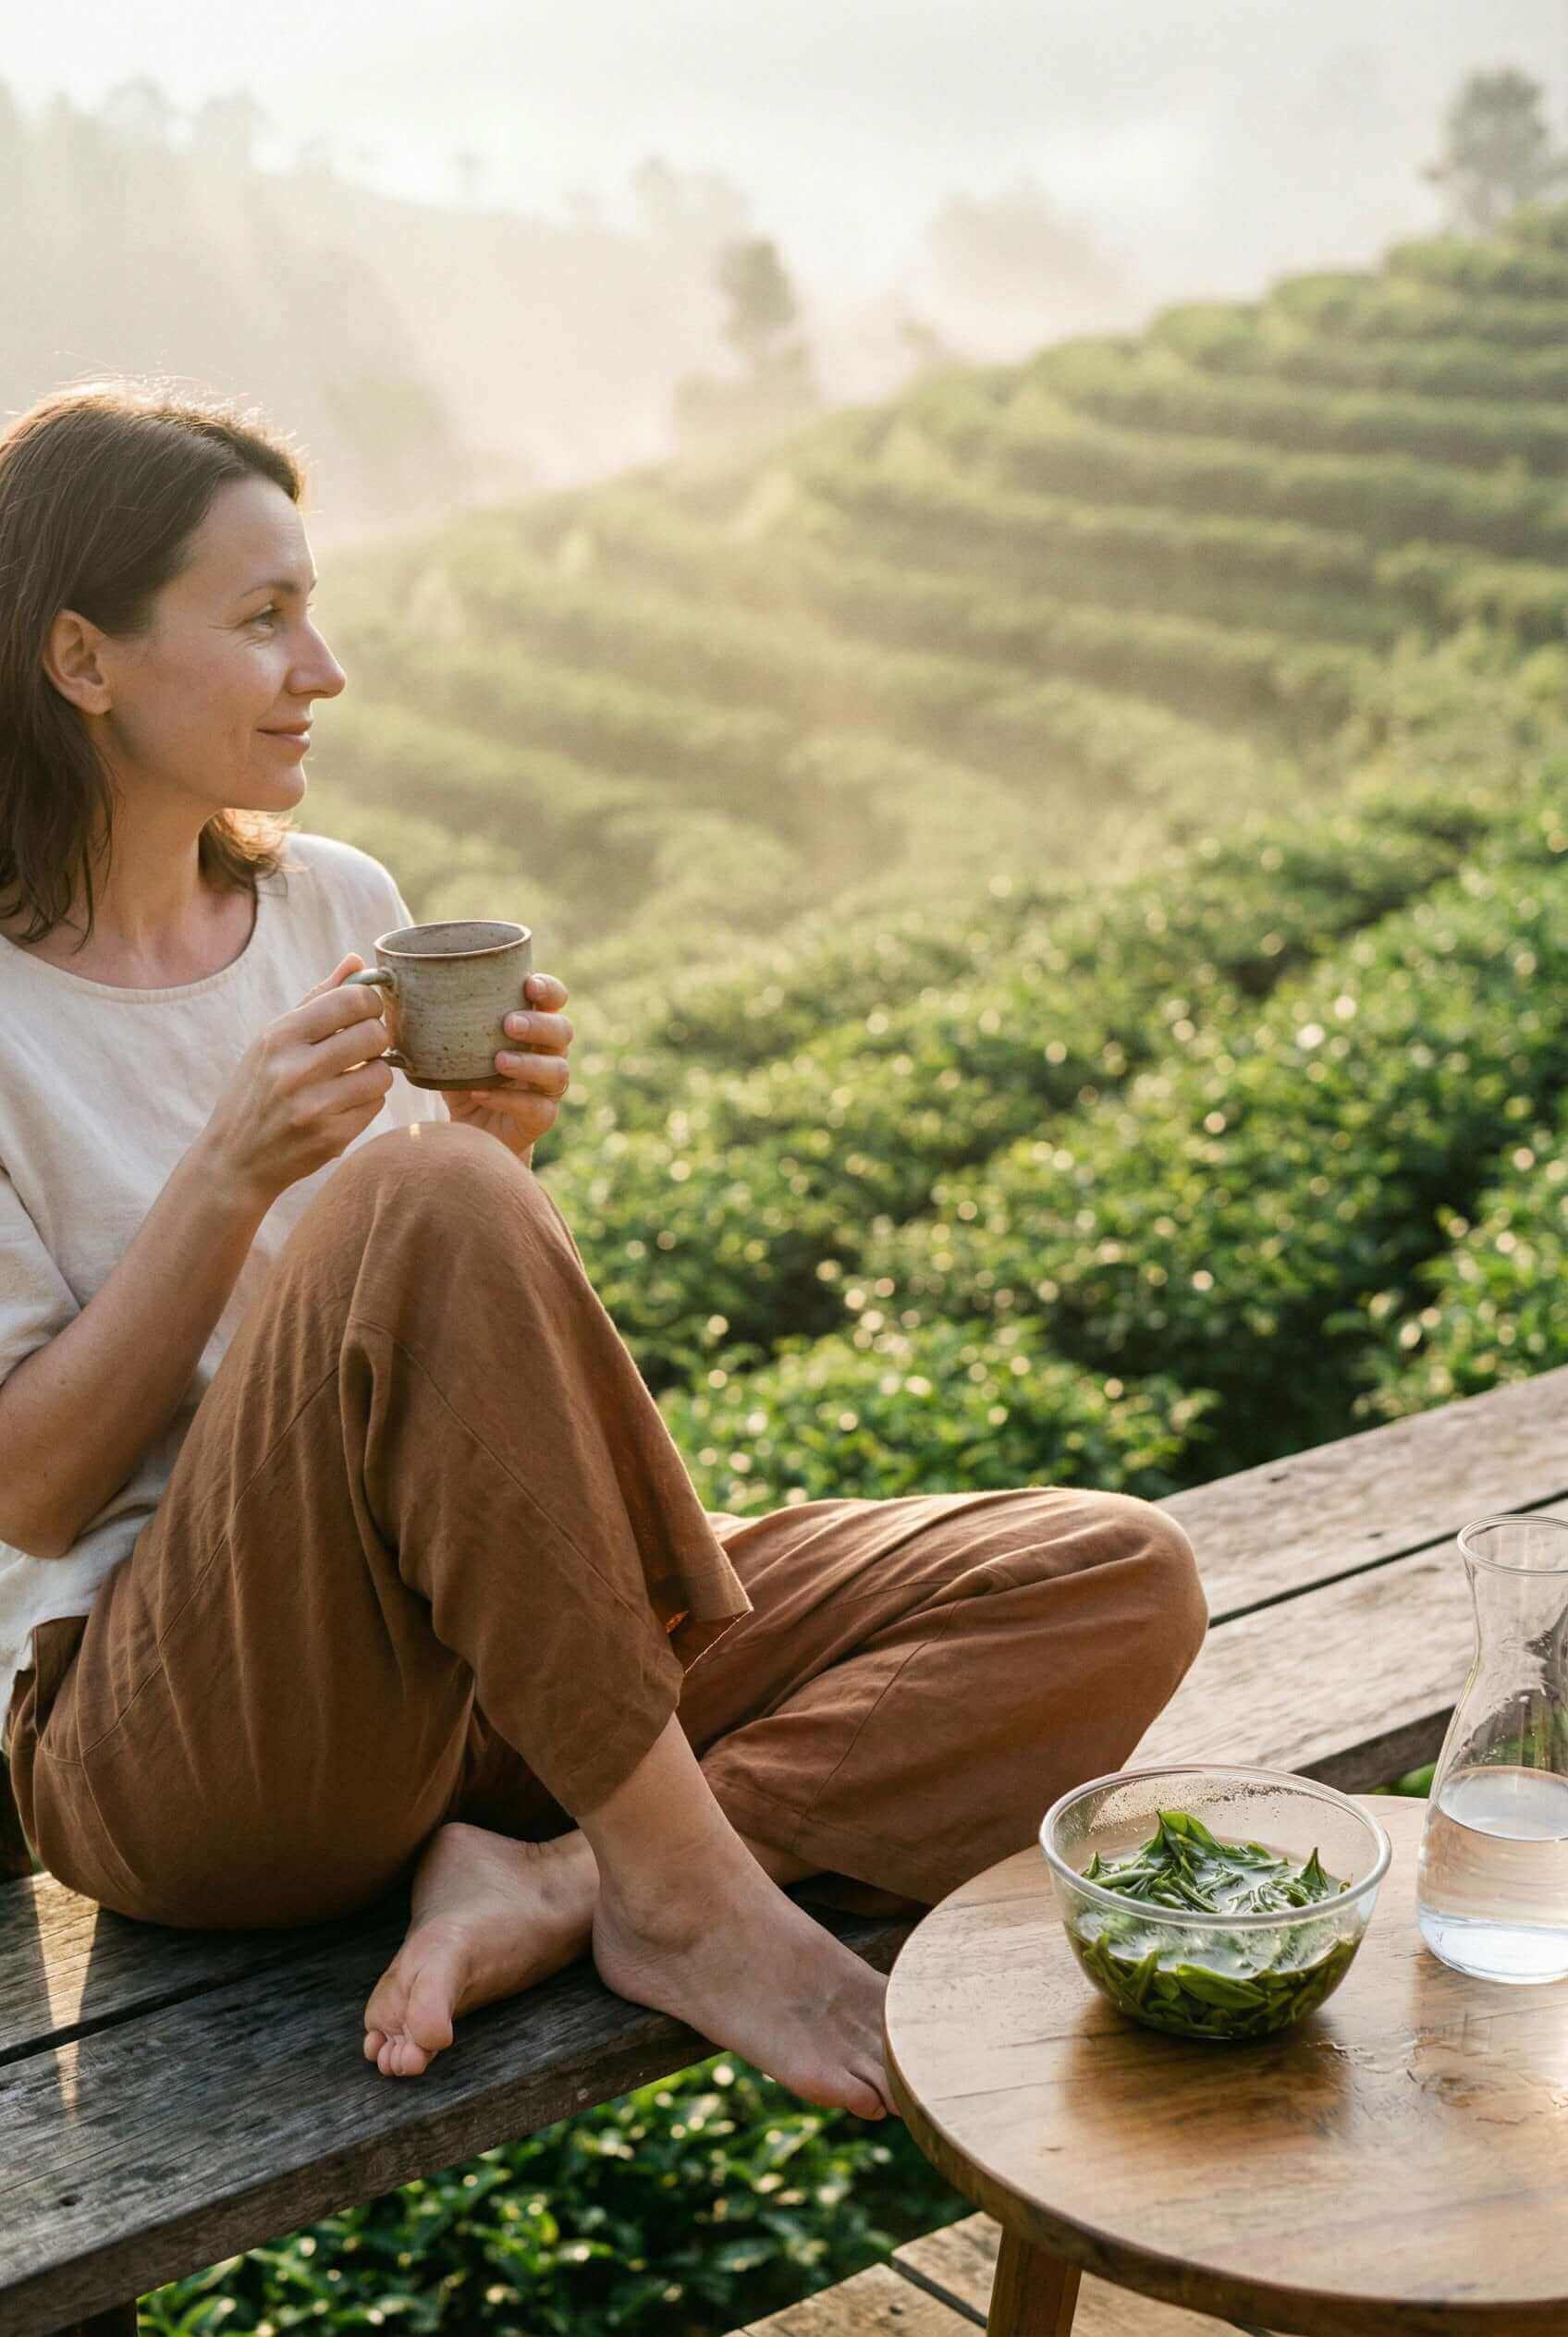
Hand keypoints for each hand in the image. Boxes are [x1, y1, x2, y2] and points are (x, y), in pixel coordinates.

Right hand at [201, 955, 395, 1210]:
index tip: (365, 1012)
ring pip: (382, 1072)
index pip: (351, 1000)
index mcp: (279, 1037)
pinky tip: (341, 1105)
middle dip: (376, 1038)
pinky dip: (366, 1102)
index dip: (370, 1002)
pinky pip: (376, 1105)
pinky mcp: (332, 1137)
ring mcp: (314, 1107)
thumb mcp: (272, 1041)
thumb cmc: (256, 1091)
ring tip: (351, 1078)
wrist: (234, 1160)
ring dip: (374, 1073)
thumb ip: (316, 1000)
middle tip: (362, 1047)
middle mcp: (295, 1070)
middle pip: (374, 1034)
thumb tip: (356, 961)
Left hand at [443, 972, 572, 1160]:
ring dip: (528, 1063)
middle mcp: (547, 1053)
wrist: (466, 1132)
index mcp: (531, 1027)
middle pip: (563, 1031)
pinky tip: (481, 1094)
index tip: (529, 984)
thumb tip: (391, 990)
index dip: (549, 989)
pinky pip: (537, 1108)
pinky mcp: (542, 1118)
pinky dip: (509, 1100)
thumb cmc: (462, 1079)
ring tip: (498, 1061)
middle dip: (539, 1024)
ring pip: (557, 1071)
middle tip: (509, 1024)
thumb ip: (435, 1021)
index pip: (554, 999)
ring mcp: (547, 1088)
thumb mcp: (449, 1048)